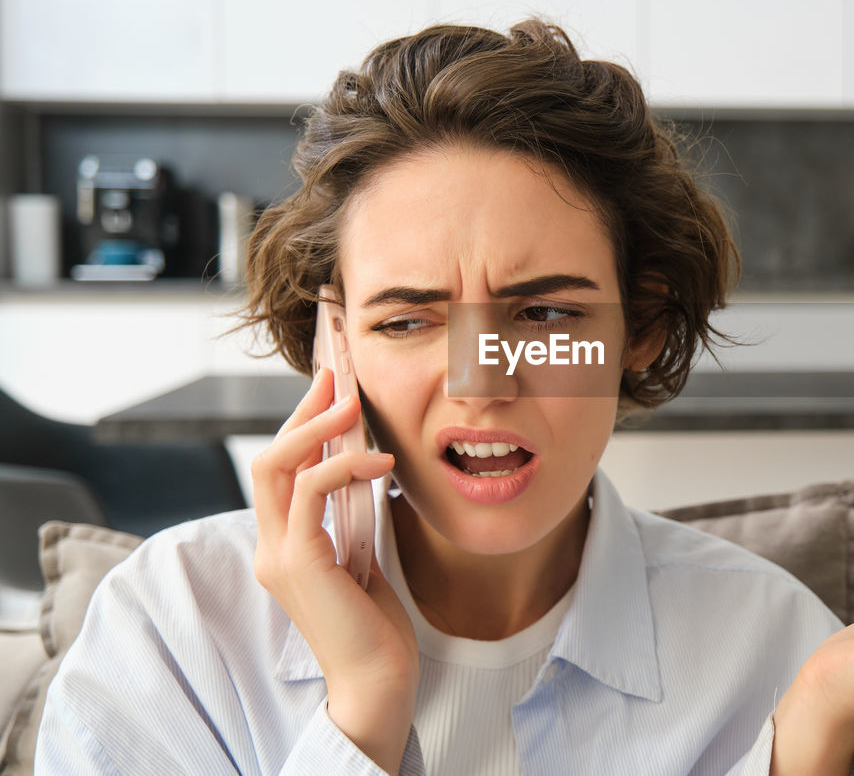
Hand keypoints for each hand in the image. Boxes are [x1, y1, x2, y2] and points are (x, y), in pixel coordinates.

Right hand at [251, 367, 416, 771]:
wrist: (379, 678)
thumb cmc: (376, 623)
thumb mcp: (362, 554)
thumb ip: (350, 516)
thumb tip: (363, 466)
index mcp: (284, 545)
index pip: (282, 472)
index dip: (302, 426)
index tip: (330, 389)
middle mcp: (271, 547)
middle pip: (270, 459)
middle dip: (302, 412)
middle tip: (335, 375)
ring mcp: (278, 554)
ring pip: (279, 467)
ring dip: (317, 427)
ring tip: (354, 403)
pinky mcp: (298, 562)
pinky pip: (312, 491)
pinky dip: (346, 466)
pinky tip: (383, 463)